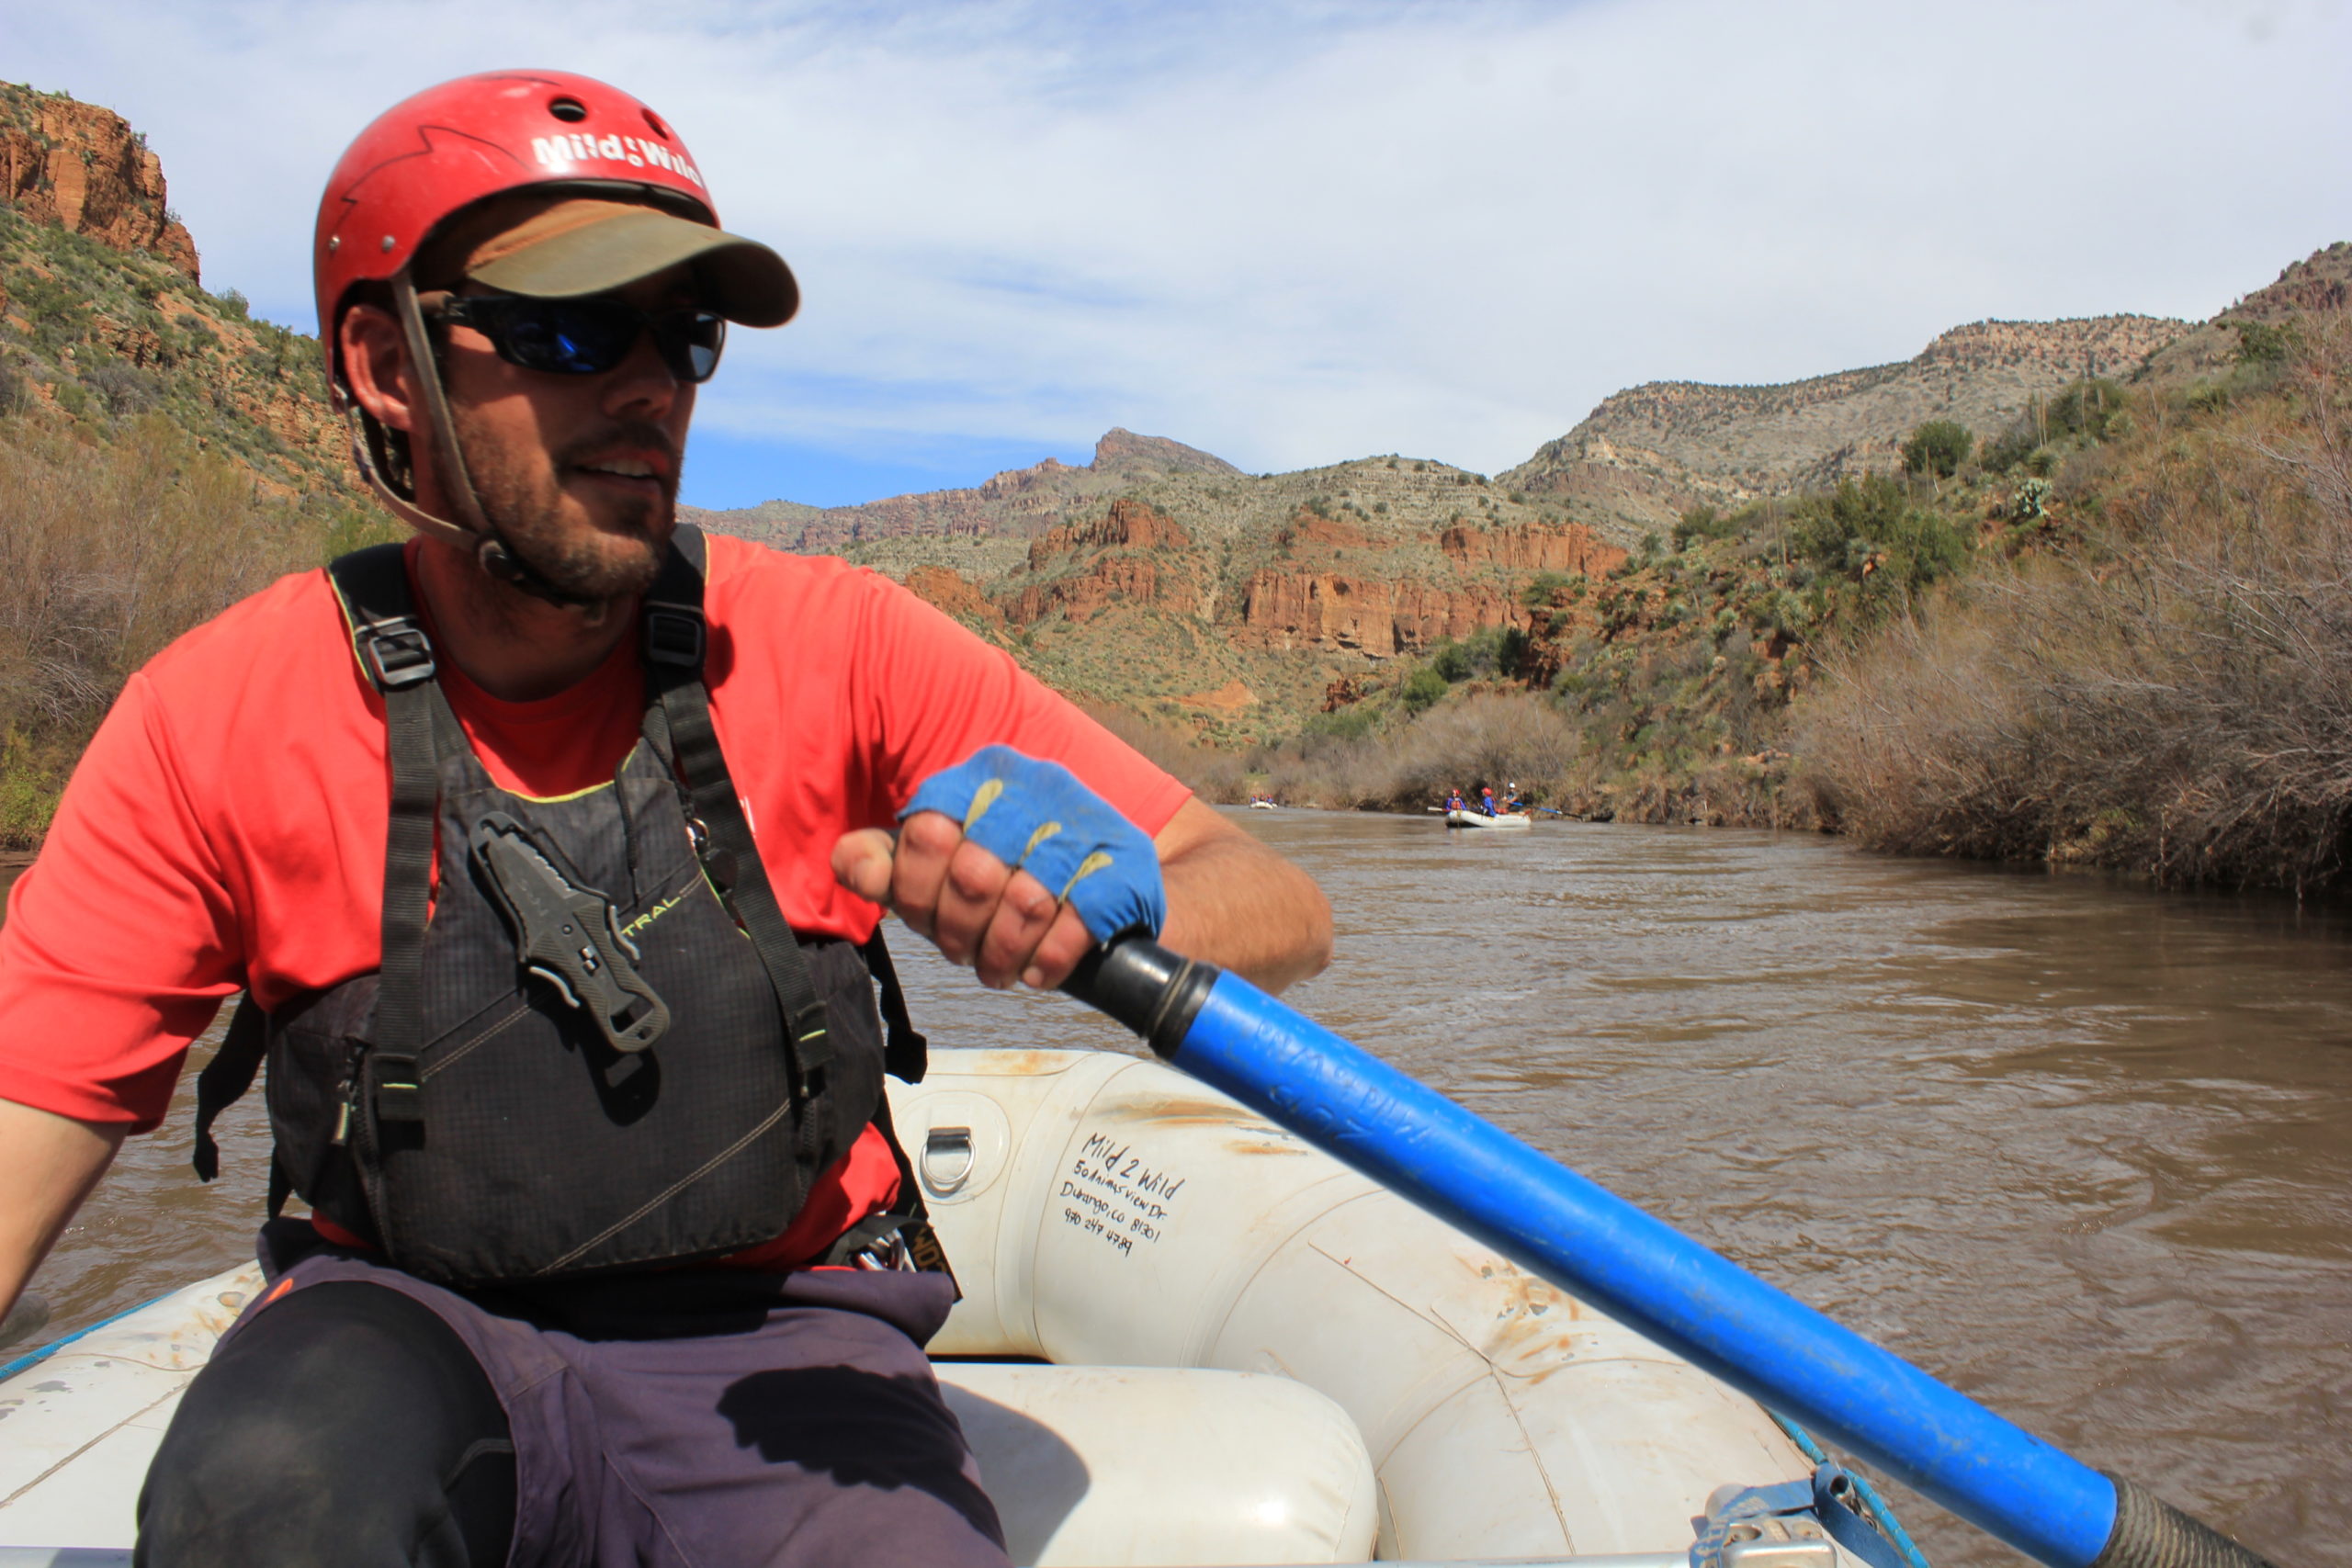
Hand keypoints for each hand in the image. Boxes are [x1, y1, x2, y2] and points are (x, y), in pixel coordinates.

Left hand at [831, 746, 1165, 990]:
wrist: (1117, 878)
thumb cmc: (1013, 874)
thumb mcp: (942, 862)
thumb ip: (888, 861)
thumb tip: (852, 865)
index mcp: (984, 777)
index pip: (926, 833)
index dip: (918, 892)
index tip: (927, 917)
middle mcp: (1038, 787)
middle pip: (974, 874)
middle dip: (958, 932)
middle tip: (964, 954)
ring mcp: (1087, 824)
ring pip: (1026, 903)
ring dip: (1002, 955)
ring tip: (998, 970)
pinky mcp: (1126, 868)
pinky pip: (1076, 925)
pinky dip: (1046, 962)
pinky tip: (1036, 972)